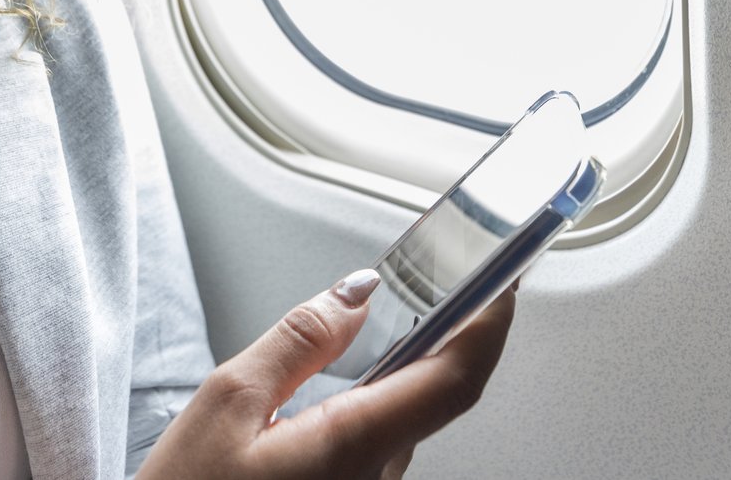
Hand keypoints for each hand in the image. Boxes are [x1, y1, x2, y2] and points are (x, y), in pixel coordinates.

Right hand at [135, 271, 516, 479]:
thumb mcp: (226, 401)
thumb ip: (299, 342)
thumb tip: (353, 295)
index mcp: (350, 449)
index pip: (454, 382)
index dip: (490, 326)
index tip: (504, 280)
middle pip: (430, 399)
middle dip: (435, 337)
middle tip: (435, 281)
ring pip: (399, 425)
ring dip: (397, 375)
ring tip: (377, 327)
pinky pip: (374, 450)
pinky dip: (371, 407)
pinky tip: (337, 390)